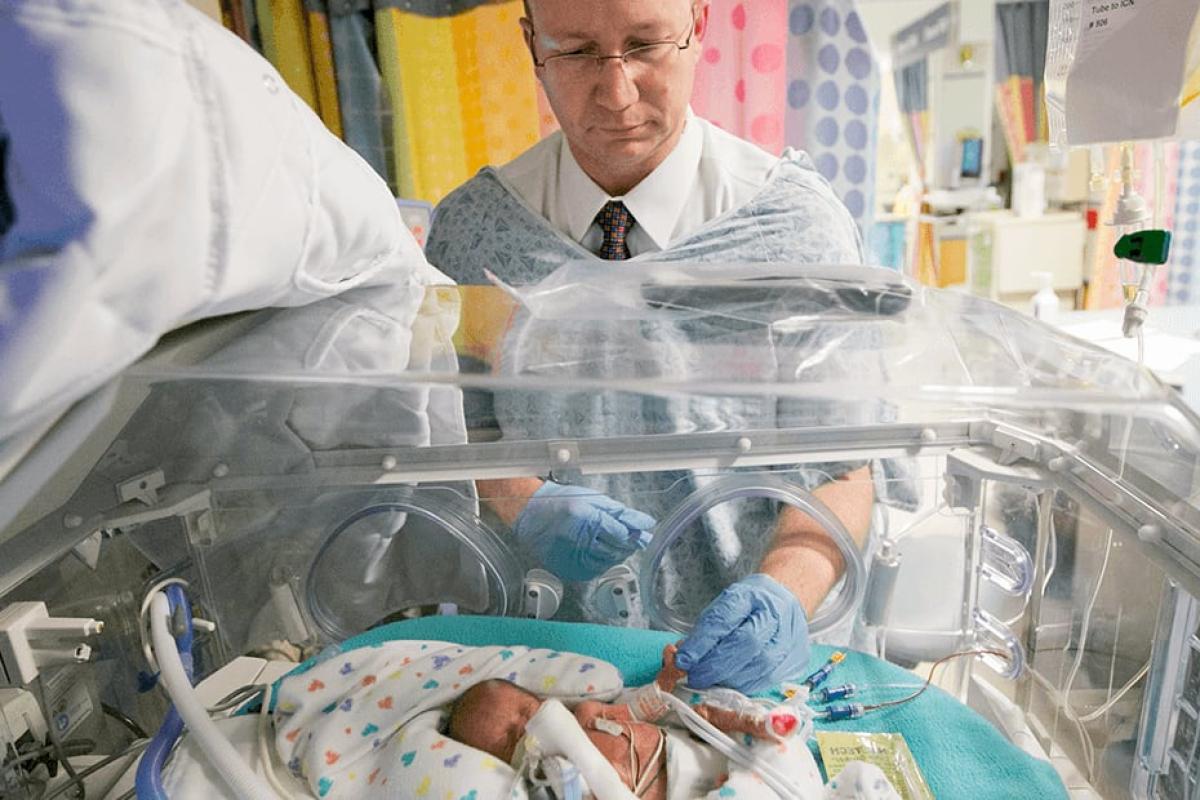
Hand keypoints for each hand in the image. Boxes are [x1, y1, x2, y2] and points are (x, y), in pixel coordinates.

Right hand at [513, 482, 655, 581]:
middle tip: (632, 538)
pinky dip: (602, 562)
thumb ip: (620, 512)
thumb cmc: (559, 502)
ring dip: (616, 554)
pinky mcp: (567, 569)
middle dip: (628, 544)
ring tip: (614, 543)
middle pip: (616, 549)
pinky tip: (600, 552)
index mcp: (586, 519)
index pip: (620, 533)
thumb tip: (644, 523)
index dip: (634, 533)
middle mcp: (578, 540)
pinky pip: (594, 571)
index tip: (642, 531)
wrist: (529, 515)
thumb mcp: (592, 499)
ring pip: (607, 562)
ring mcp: (571, 557)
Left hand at [674, 573, 809, 693]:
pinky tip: (732, 683)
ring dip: (729, 679)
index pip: (725, 618)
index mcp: (753, 595)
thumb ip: (705, 629)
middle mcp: (776, 614)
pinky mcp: (797, 659)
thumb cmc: (750, 605)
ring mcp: (791, 637)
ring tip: (712, 680)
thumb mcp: (725, 606)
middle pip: (746, 644)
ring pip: (759, 666)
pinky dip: (746, 684)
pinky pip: (768, 679)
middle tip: (695, 676)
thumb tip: (682, 657)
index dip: (702, 642)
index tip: (683, 659)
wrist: (785, 601)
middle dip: (715, 665)